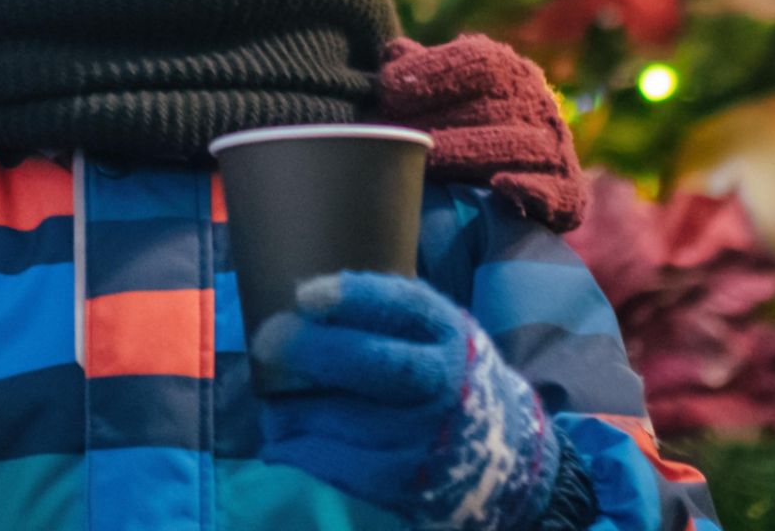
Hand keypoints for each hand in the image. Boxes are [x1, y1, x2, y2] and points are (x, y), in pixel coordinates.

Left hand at [254, 272, 562, 530]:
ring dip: (292, 407)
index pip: (404, 306)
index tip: (304, 295)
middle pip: (372, 363)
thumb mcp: (441, 333)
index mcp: (449, 334)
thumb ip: (390, 315)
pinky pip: (340, 464)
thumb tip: (301, 301)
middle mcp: (443, 383)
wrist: (508, 456)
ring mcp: (425, 435)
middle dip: (310, 350)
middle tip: (267, 341)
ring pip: (344, 419)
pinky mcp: (406, 479)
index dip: (351, 298)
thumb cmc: (448, 379)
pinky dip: (301, 450)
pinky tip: (281, 439)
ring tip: (269, 397)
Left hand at [377, 34, 587, 230]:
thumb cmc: (465, 129)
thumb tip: (395, 51)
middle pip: (492, 107)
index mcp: (512, 73)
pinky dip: (530, 188)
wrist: (521, 184)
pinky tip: (499, 186)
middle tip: (391, 137)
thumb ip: (422, 74)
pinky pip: (556, 191)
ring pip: (519, 146)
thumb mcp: (444, 94)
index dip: (433, 72)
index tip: (387, 91)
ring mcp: (557, 149)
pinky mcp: (569, 195)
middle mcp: (539, 104)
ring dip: (470, 152)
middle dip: (437, 121)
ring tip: (424, 164)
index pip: (480, 62)